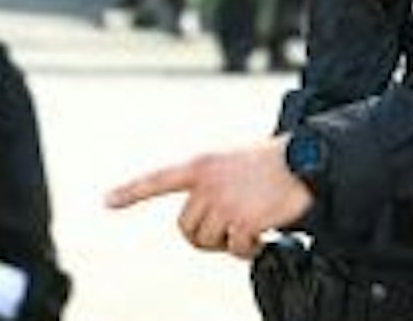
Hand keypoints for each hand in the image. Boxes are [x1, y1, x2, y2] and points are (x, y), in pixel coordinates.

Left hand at [105, 136, 312, 260]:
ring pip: (208, 241)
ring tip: (248, 230)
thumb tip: (203, 222)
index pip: (158, 179)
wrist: (305, 162)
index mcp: (201, 165)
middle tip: (228, 233)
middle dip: (205, 237)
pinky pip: (236, 249)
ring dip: (228, 244)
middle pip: (186, 228)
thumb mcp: (232, 161)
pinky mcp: (243, 220)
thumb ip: (211, 184)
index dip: (131, 192)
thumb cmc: (272, 161)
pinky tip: (261, 238)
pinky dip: (248, 250)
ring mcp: (224, 202)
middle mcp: (207, 184)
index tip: (107, 201)